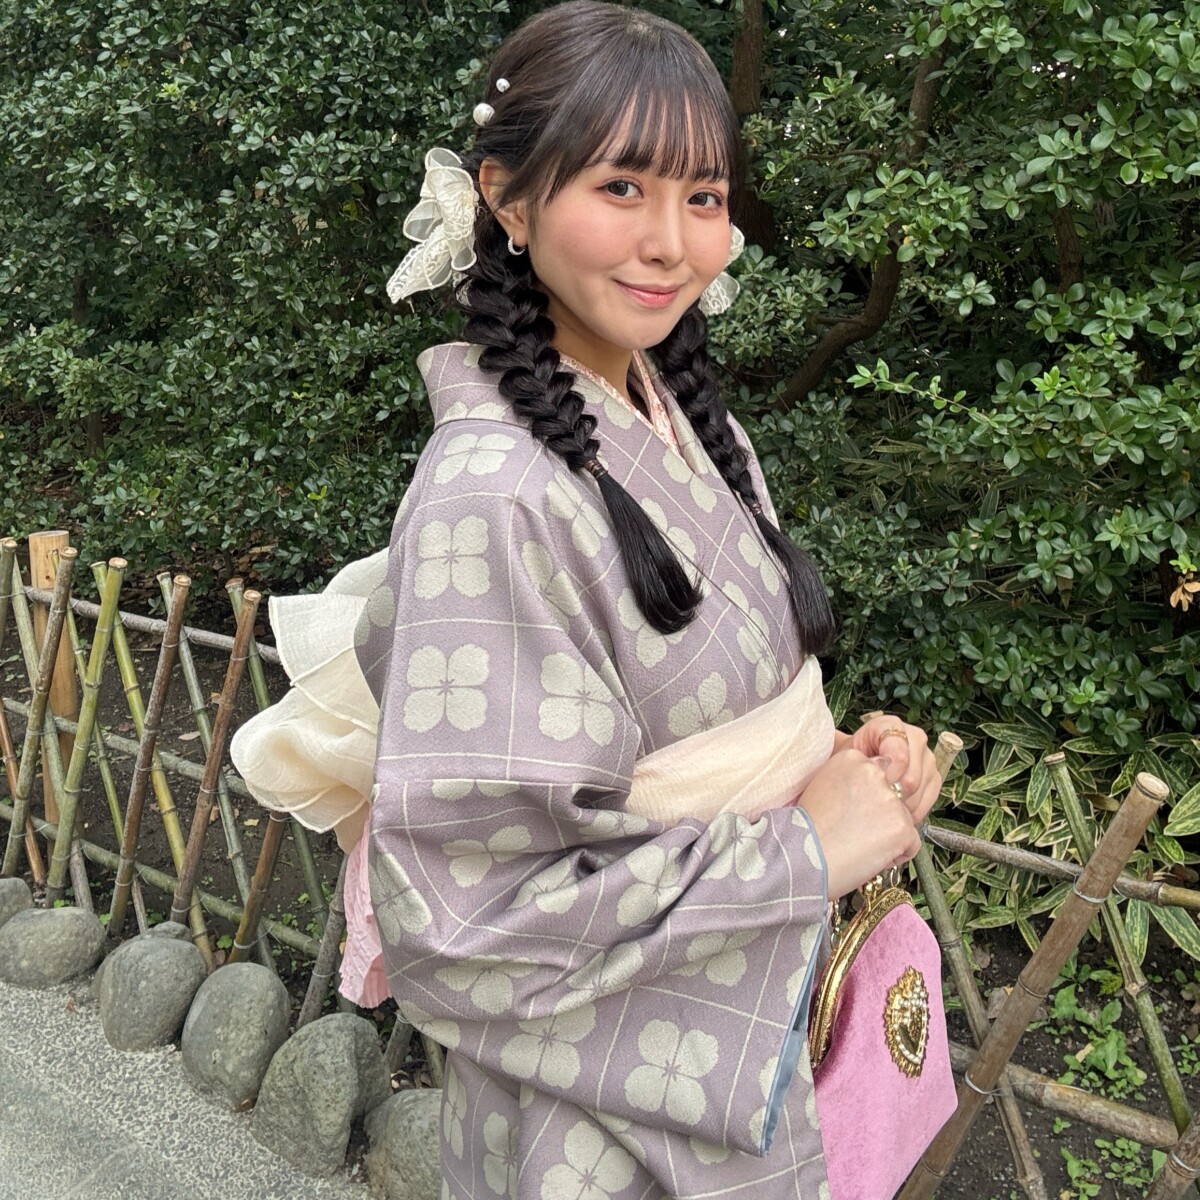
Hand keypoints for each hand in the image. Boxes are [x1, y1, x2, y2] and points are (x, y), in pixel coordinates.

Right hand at [792, 749, 921, 899]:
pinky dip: (896, 854)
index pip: (878, 775)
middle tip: (854, 830)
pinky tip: (870, 856)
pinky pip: (911, 843)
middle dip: (881, 815)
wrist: (802, 858)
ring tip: (858, 844)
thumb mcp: (822, 786)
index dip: (866, 799)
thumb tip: (872, 788)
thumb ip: (850, 779)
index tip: (848, 812)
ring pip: (903, 819)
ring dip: (888, 835)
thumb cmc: (806, 829)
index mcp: (852, 758)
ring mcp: (890, 799)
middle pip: (894, 795)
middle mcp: (874, 772)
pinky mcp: (901, 826)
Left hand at [849, 714, 940, 823]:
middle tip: (877, 801)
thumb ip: (861, 762)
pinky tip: (897, 811)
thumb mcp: (849, 756)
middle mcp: (915, 738)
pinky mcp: (934, 777)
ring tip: (883, 806)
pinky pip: (928, 799)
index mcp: (891, 726)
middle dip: (893, 794)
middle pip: (913, 776)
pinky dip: (912, 810)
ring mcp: (927, 758)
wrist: (857, 764)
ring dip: (901, 804)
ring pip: (921, 789)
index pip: (899, 756)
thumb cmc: (852, 759)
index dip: (887, 777)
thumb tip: (878, 776)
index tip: (875, 786)